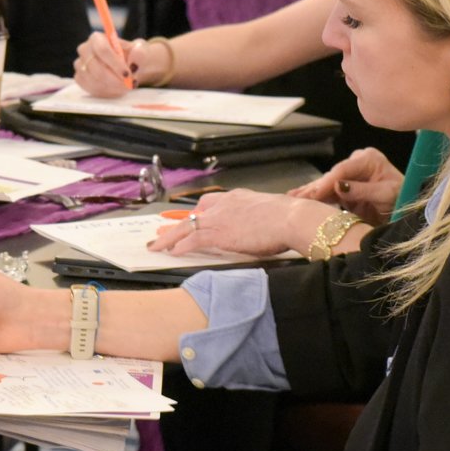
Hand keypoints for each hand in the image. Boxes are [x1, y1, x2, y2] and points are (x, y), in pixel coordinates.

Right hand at [73, 30, 166, 96]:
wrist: (127, 65)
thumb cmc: (132, 56)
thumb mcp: (141, 50)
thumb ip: (140, 52)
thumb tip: (135, 57)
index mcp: (97, 38)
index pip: (102, 50)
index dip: (115, 64)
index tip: (128, 75)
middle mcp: (84, 50)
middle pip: (97, 68)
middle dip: (115, 80)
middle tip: (129, 85)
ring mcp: (80, 65)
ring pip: (94, 81)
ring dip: (113, 87)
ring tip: (125, 86)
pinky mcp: (80, 78)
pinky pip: (91, 88)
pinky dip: (106, 92)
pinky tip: (116, 89)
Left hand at [150, 189, 334, 257]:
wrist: (292, 219)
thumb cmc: (290, 219)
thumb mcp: (273, 213)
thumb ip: (263, 219)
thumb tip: (269, 228)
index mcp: (238, 198)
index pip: (212, 201)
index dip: (201, 211)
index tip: (195, 217)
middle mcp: (225, 204)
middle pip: (194, 213)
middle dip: (179, 224)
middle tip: (166, 233)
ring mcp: (220, 218)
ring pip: (186, 226)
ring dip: (170, 237)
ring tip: (158, 246)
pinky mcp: (219, 233)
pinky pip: (192, 240)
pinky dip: (180, 246)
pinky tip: (172, 252)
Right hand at [286, 147, 400, 226]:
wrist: (407, 212)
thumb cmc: (402, 200)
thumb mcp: (387, 195)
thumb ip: (363, 190)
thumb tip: (339, 186)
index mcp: (369, 159)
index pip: (343, 169)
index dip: (327, 181)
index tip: (314, 193)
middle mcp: (357, 163)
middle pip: (331, 176)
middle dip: (314, 188)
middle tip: (297, 199)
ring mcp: (349, 174)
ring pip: (326, 184)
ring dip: (309, 193)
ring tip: (291, 199)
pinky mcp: (344, 187)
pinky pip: (326, 192)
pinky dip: (313, 197)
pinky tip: (296, 198)